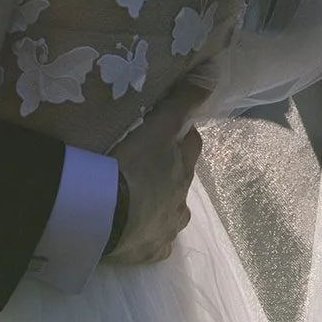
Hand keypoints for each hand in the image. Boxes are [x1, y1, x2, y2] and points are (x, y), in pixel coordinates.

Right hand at [106, 79, 205, 264]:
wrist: (106, 213)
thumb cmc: (131, 164)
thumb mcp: (158, 126)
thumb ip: (182, 100)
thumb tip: (214, 69)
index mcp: (181, 168)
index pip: (189, 145)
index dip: (180, 136)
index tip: (166, 131)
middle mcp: (180, 199)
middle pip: (182, 180)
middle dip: (171, 171)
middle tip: (147, 163)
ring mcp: (167, 229)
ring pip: (172, 213)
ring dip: (162, 204)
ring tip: (139, 199)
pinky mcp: (150, 252)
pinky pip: (156, 244)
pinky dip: (150, 237)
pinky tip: (137, 233)